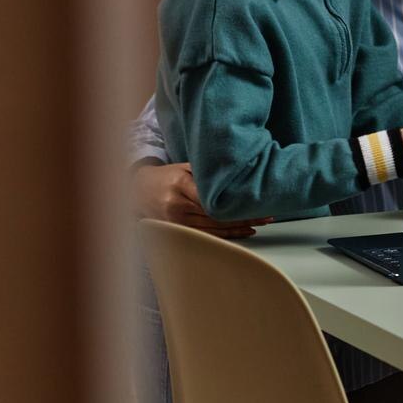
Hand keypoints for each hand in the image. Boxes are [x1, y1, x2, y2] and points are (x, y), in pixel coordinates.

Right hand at [132, 162, 271, 238]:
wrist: (136, 190)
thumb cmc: (166, 176)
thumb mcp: (185, 167)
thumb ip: (207, 172)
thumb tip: (237, 173)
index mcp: (180, 186)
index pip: (213, 199)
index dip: (236, 204)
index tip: (256, 203)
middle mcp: (176, 206)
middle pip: (216, 216)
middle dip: (243, 217)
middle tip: (266, 215)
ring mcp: (174, 222)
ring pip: (212, 229)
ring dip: (238, 229)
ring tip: (259, 224)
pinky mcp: (175, 232)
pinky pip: (204, 236)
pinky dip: (224, 235)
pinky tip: (240, 233)